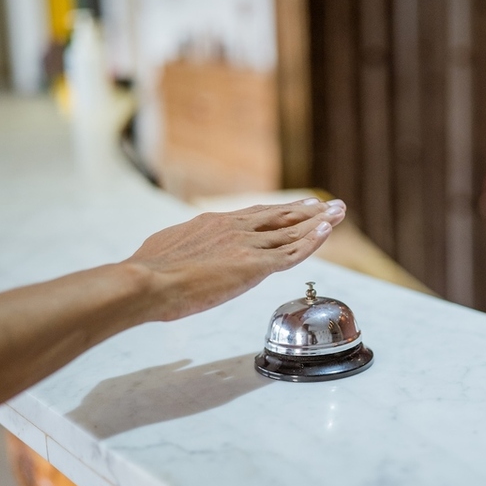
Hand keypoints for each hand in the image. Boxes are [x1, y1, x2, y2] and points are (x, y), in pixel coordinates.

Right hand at [123, 198, 345, 321]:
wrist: (147, 281)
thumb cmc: (150, 272)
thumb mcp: (168, 247)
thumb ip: (187, 248)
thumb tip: (182, 254)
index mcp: (216, 223)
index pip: (258, 214)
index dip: (282, 210)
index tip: (300, 205)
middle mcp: (236, 229)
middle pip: (281, 217)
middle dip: (309, 211)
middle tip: (330, 204)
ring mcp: (247, 246)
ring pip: (291, 232)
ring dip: (318, 222)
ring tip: (337, 213)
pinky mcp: (253, 266)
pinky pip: (291, 254)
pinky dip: (311, 243)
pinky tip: (326, 233)